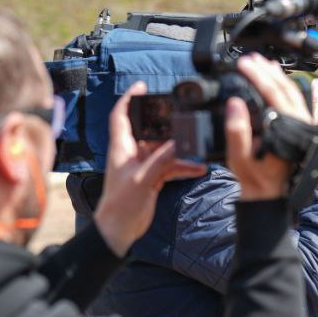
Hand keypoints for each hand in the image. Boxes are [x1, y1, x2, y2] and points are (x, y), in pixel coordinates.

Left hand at [94, 81, 206, 254]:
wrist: (118, 230)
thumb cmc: (120, 205)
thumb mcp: (142, 179)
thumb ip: (162, 159)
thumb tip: (181, 143)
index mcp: (121, 147)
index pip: (121, 115)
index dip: (129, 98)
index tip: (141, 86)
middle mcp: (131, 153)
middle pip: (149, 130)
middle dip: (166, 123)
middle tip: (183, 115)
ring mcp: (143, 165)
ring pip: (164, 149)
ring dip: (180, 150)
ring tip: (198, 147)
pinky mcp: (152, 178)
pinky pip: (170, 166)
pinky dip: (183, 166)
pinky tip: (199, 168)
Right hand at [227, 54, 312, 200]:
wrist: (269, 195)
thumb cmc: (255, 178)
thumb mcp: (240, 159)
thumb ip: (237, 132)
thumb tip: (235, 103)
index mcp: (287, 130)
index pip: (273, 94)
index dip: (258, 77)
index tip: (243, 64)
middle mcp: (300, 126)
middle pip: (285, 89)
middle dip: (266, 71)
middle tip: (250, 59)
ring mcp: (303, 126)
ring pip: (293, 93)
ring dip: (277, 76)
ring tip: (261, 63)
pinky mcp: (300, 128)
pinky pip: (295, 101)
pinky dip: (284, 87)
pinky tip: (273, 80)